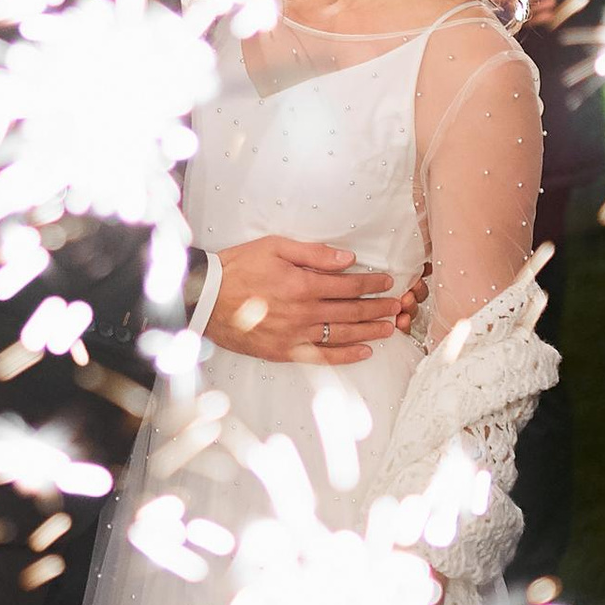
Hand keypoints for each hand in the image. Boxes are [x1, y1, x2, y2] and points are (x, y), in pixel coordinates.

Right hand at [206, 234, 409, 364]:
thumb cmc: (238, 269)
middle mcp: (304, 312)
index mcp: (303, 284)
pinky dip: (345, 356)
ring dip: (369, 331)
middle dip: (377, 308)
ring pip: (342, 335)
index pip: (348, 285)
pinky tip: (363, 353)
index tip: (387, 282)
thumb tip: (346, 259)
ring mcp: (295, 335)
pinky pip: (322, 356)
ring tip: (389, 328)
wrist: (207, 299)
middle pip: (351, 311)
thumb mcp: (275, 247)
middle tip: (397, 306)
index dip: (371, 283)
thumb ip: (313, 253)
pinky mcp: (285, 352)